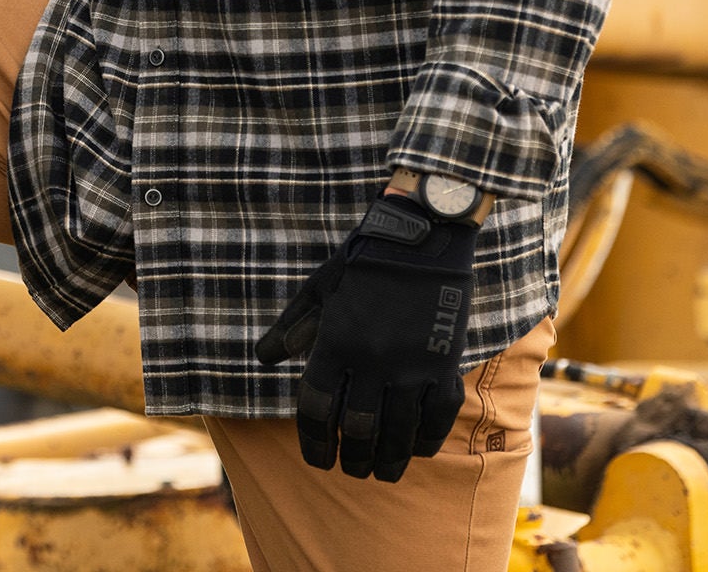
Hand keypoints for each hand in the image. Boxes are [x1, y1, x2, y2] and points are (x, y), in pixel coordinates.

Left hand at [256, 194, 475, 479]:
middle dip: (353, 459)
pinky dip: (426, 440)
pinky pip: (436, 418)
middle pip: (358, 431)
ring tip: (382, 472)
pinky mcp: (444, 363)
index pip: (317, 409)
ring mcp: (411, 365)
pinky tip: (417, 449)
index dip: (314, 442)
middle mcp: (371, 360)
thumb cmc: (363, 260)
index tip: (318, 460)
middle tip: (352, 470)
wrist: (422, 234)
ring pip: (398, 433)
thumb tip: (264, 358)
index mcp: (335, 341)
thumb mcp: (320, 286)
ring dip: (389, 461)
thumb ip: (292, 325)